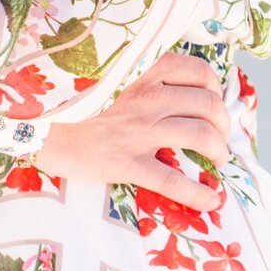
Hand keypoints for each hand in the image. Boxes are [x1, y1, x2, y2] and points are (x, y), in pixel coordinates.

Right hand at [36, 51, 230, 210]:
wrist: (47, 129)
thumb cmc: (86, 105)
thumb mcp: (119, 78)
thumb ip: (151, 78)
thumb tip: (191, 88)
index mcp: (143, 71)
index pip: (198, 71)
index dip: (215, 89)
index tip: (214, 103)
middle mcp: (146, 97)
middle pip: (206, 104)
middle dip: (223, 123)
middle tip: (220, 137)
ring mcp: (138, 130)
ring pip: (199, 136)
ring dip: (219, 151)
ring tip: (218, 160)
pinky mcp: (128, 163)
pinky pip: (173, 181)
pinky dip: (200, 194)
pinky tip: (212, 199)